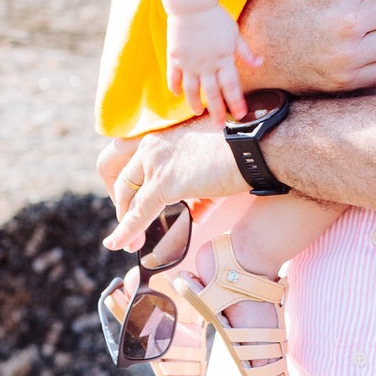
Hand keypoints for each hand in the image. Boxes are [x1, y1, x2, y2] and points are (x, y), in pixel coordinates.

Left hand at [101, 115, 240, 252]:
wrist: (256, 147)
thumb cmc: (242, 153)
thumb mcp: (211, 166)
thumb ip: (197, 189)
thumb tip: (195, 213)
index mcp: (163, 132)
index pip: (128, 159)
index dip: (126, 185)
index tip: (131, 203)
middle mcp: (153, 142)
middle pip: (121, 176)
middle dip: (122, 204)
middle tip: (127, 226)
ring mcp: (156, 161)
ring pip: (126, 195)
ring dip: (125, 222)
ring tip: (127, 243)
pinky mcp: (163, 182)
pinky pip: (137, 212)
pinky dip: (126, 231)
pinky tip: (119, 244)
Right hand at [167, 4, 262, 123]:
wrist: (192, 5)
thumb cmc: (215, 17)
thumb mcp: (234, 34)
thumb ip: (245, 52)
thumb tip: (260, 63)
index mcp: (223, 59)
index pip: (231, 86)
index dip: (236, 102)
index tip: (240, 114)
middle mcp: (206, 65)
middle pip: (212, 94)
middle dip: (217, 112)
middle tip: (220, 125)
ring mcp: (189, 63)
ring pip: (192, 90)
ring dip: (195, 103)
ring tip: (199, 112)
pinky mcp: (175, 58)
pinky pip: (173, 78)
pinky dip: (175, 88)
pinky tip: (178, 95)